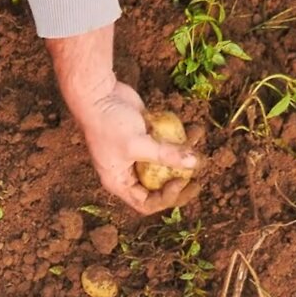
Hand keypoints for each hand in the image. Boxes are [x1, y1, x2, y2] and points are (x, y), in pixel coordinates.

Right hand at [42, 23, 201, 214]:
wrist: (96, 93)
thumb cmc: (108, 123)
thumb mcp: (137, 144)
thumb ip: (166, 154)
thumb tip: (196, 163)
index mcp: (120, 182)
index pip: (146, 203)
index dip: (166, 197)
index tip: (181, 180)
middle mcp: (128, 171)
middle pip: (159, 187)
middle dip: (179, 180)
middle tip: (197, 176)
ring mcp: (137, 153)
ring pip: (166, 163)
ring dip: (184, 156)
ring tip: (199, 144)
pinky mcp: (145, 135)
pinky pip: (166, 143)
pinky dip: (181, 138)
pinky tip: (194, 129)